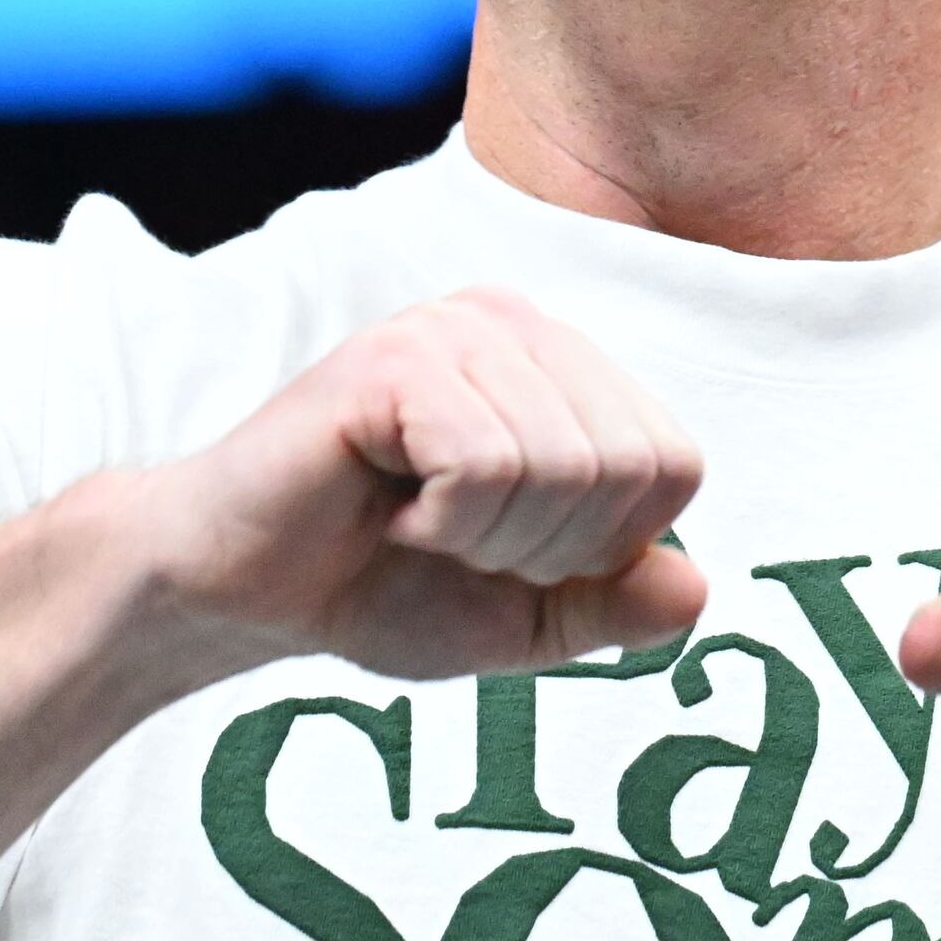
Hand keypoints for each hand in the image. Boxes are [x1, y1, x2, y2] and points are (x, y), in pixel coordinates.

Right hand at [148, 289, 705, 682]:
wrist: (244, 594)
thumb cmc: (377, 586)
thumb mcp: (523, 617)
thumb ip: (613, 604)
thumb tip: (696, 584)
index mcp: (561, 366)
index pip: (673, 466)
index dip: (604, 549)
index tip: (508, 554)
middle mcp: (516, 324)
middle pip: (628, 467)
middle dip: (547, 550)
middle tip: (453, 542)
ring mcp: (453, 329)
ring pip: (562, 467)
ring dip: (488, 540)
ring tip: (415, 523)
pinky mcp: (394, 360)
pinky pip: (486, 462)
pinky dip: (444, 521)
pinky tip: (387, 509)